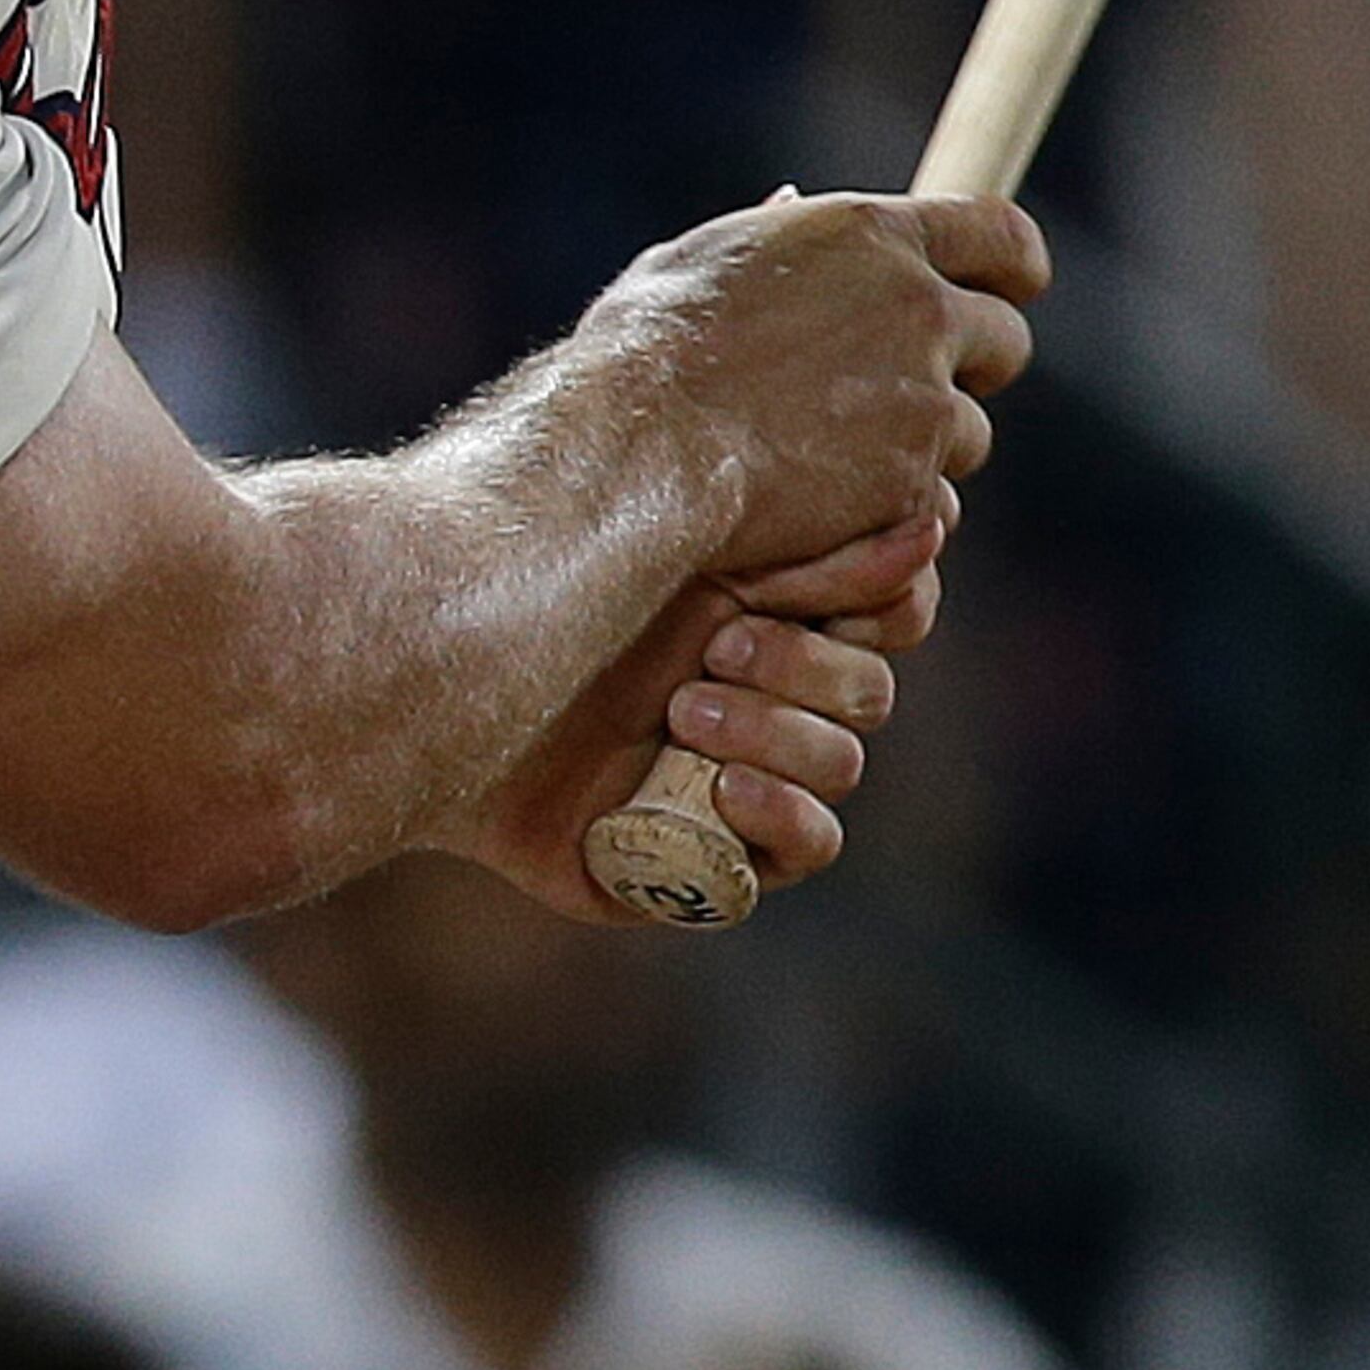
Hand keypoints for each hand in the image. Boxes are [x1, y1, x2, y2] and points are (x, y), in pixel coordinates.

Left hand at [451, 502, 951, 921]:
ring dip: (780, 734)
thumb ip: (803, 526)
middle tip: (715, 644)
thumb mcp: (679, 531)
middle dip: (805, 664)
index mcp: (763, 602)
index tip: (802, 582)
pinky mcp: (704, 854)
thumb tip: (932, 515)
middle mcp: (761, 690)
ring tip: (687, 711)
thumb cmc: (542, 582)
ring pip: (841, 764)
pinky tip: (726, 788)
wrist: (437, 673)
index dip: (876, 599)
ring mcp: (734, 773)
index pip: (889, 609)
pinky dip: (783, 817)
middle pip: (870, 687)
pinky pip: (802, 852)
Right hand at [576, 186, 1044, 583]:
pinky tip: (823, 507)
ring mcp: (923, 400)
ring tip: (833, 458)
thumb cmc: (645, 353)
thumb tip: (791, 203)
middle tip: (915, 390)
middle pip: (1006, 338)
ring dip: (924, 446)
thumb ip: (771, 236)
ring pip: (969, 432)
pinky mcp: (912, 482)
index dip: (1014, 266)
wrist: (637, 452)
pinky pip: (932, 503)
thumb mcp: (701, 262)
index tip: (1014, 288)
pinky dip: (893, 509)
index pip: (1001, 234)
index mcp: (868, 236)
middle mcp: (915, 308)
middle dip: (972, 366)